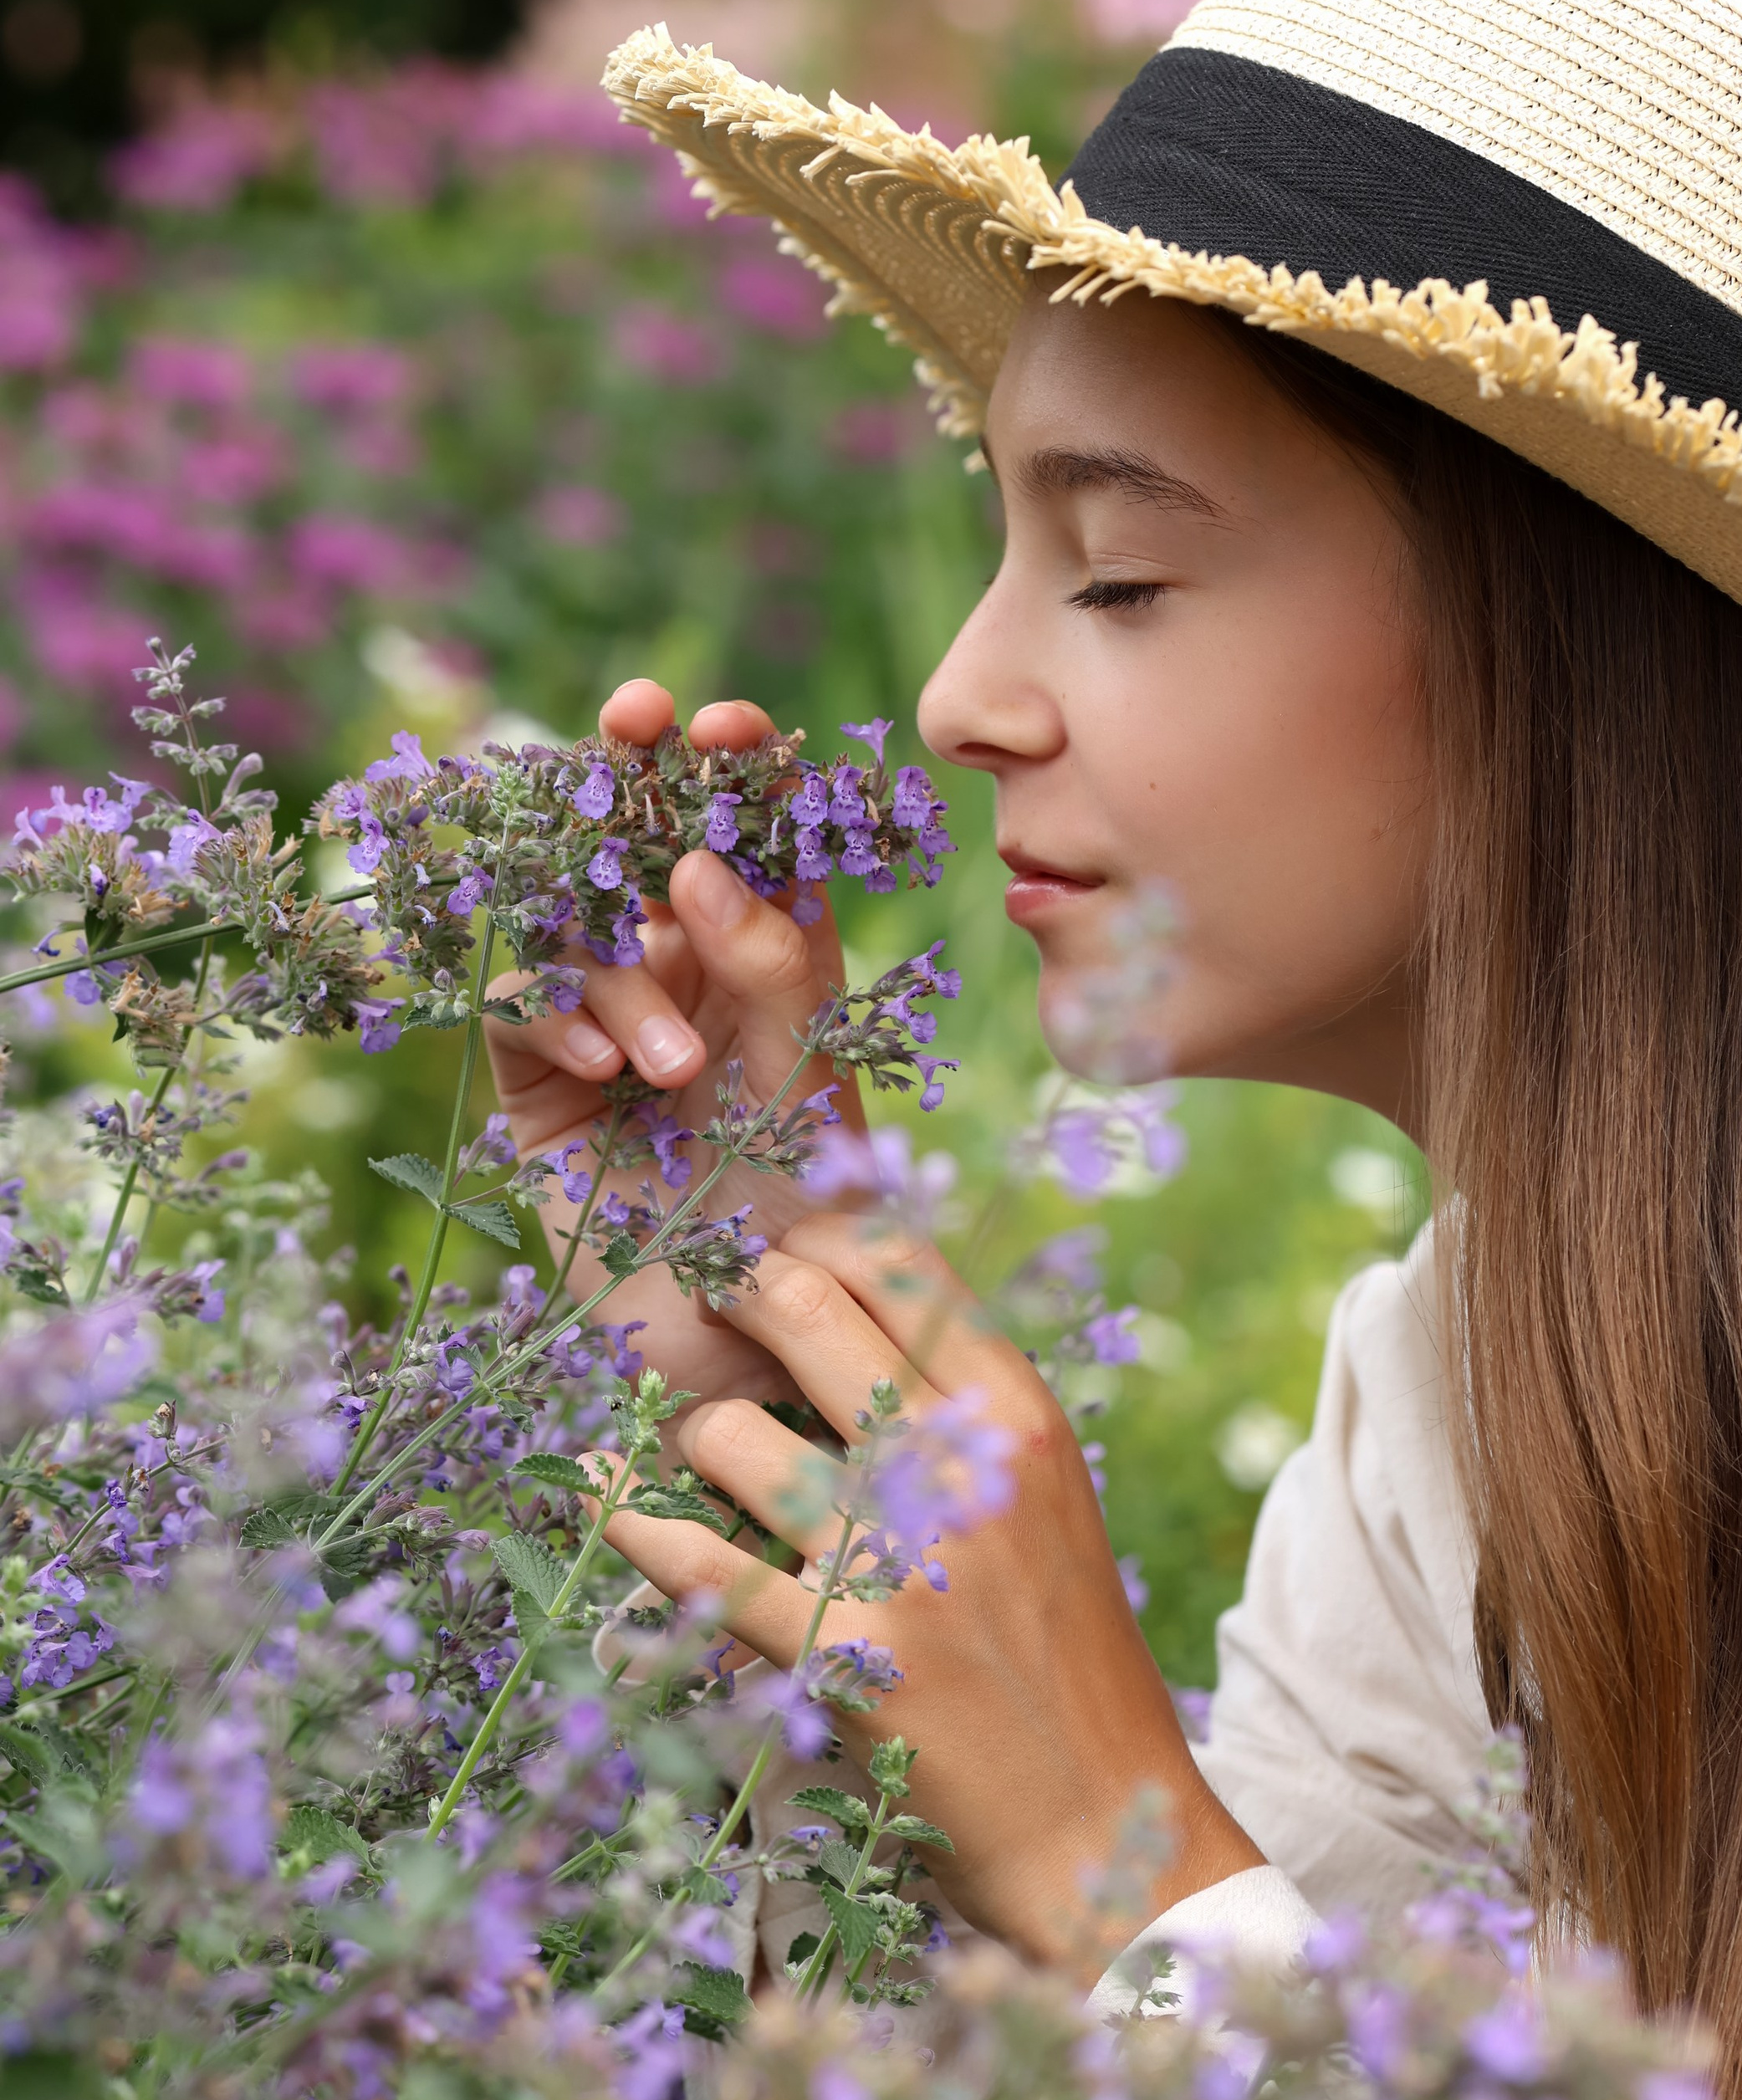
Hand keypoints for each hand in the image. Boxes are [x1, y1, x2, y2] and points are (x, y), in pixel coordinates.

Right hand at [484, 680, 859, 1411]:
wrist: (742, 1324)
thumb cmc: (803, 1192)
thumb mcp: (807, 1067)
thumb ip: (771, 960)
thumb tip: (695, 861)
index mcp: (760, 943)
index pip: (740, 827)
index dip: (731, 760)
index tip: (729, 721)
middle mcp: (678, 960)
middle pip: (632, 837)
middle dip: (629, 774)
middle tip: (633, 718)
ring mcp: (600, 1010)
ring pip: (569, 920)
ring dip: (615, 972)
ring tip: (672, 1065)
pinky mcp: (533, 1072)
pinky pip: (520, 1005)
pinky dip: (557, 1024)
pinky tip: (605, 1076)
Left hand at [588, 1213, 1264, 1967]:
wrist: (1098, 1811)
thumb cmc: (1063, 1642)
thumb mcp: (1043, 1492)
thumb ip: (963, 1401)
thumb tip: (844, 1302)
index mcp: (1018, 1412)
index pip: (897, 1260)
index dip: (813, 1234)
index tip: (775, 1249)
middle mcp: (961, 1464)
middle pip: (804, 1307)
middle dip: (739, 1292)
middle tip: (714, 1307)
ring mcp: (897, 1558)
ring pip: (730, 1434)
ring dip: (697, 1440)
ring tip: (712, 1463)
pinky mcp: (837, 1655)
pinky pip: (695, 1562)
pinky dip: (630, 1521)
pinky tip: (600, 1490)